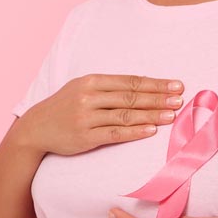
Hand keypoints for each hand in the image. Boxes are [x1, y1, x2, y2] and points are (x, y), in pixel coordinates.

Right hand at [19, 74, 184, 155]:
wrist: (36, 128)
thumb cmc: (65, 107)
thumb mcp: (82, 89)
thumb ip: (108, 88)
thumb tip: (143, 88)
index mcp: (91, 81)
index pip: (130, 81)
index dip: (155, 83)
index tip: (176, 85)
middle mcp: (89, 96)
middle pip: (131, 96)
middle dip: (158, 98)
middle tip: (180, 99)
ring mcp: (86, 117)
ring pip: (125, 115)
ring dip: (151, 115)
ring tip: (172, 115)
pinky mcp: (85, 136)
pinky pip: (115, 133)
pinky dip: (134, 132)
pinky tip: (151, 131)